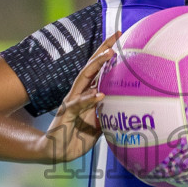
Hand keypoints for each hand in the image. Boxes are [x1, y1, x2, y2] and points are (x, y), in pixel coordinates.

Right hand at [37, 32, 119, 165]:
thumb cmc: (79, 137)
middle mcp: (79, 93)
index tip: (121, 37)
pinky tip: (100, 95)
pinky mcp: (67, 114)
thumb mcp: (99, 124)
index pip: (99, 69)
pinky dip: (89, 99)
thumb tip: (129, 110)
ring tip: (110, 54)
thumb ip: (109, 114)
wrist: (58, 152)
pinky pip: (79, 104)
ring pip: (84, 78)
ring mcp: (72, 101)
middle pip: (91, 66)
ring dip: (97, 65)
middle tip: (117, 35)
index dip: (108, 53)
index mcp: (87, 93)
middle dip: (104, 49)